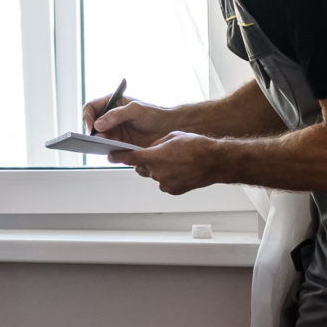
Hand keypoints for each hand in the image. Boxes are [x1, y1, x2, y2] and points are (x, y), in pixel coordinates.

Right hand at [85, 94, 177, 146]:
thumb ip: (116, 115)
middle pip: (91, 125)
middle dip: (92, 132)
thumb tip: (97, 125)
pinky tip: (115, 150)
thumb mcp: (135, 110)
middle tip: (97, 138)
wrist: (168, 129)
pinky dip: (108, 150)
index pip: (90, 108)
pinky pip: (107, 148)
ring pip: (98, 138)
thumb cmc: (154, 115)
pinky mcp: (118, 144)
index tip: (91, 126)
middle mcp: (109, 118)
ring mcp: (113, 131)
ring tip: (108, 144)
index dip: (87, 117)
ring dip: (100, 142)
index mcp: (111, 104)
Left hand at [110, 131, 225, 195]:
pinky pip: (165, 183)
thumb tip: (149, 149)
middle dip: (146, 162)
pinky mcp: (173, 190)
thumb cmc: (196, 146)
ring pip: (155, 176)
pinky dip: (169, 177)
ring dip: (160, 169)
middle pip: (142, 168)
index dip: (118, 156)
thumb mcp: (172, 137)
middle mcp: (157, 172)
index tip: (111, 156)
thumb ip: (155, 144)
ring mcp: (165, 183)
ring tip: (176, 161)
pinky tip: (181, 170)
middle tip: (158, 155)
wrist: (215, 161)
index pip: (129, 158)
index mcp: (154, 157)